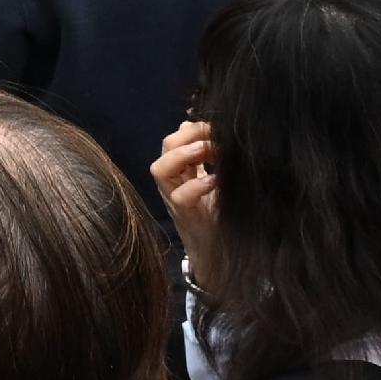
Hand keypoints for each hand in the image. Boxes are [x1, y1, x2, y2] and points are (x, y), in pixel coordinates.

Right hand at [154, 119, 224, 299]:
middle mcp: (173, 182)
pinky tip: (214, 180)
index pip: (177, 139)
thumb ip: (213, 160)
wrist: (219, 253)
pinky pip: (180, 196)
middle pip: (166, 148)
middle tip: (211, 135)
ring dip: (182, 155)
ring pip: (161, 169)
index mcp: (182, 171)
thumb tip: (209, 134)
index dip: (193, 128)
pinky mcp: (184, 215)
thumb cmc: (220, 216)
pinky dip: (196, 185)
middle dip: (187, 136)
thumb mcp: (219, 182)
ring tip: (205, 150)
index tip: (216, 126)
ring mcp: (174, 198)